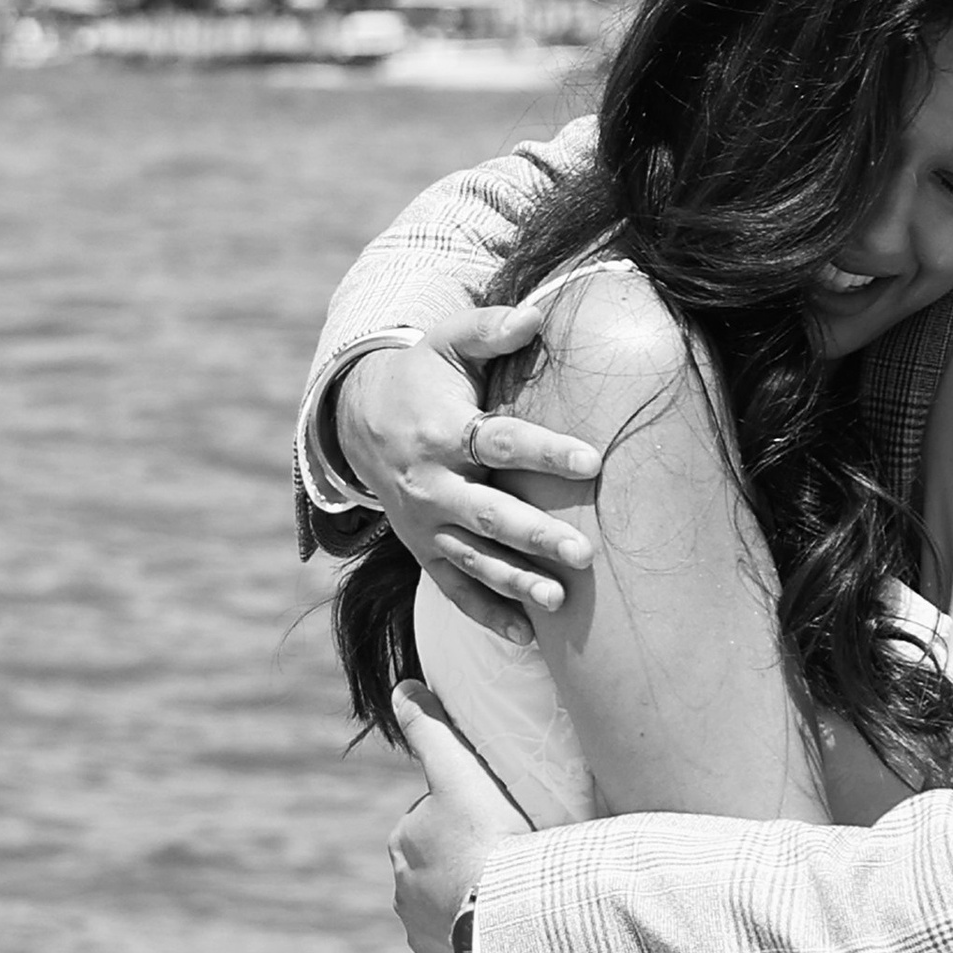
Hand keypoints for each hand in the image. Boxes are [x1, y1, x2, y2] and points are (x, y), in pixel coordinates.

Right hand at [335, 311, 601, 641]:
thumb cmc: (422, 377)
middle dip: (535, 535)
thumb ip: (489, 328)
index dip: (545, 451)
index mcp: (441, 431)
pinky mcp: (423, 551)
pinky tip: (526, 636)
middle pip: (487, 514)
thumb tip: (536, 315)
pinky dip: (486, 614)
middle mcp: (430, 484)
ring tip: (560, 601)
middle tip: (584, 552)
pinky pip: (453, 588)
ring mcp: (424, 524)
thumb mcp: (445, 343)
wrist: (359, 420)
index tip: (593, 461)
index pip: (499, 443)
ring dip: (514, 582)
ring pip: (472, 559)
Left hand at [389, 681, 532, 952]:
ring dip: (471, 902)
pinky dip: (477, 941)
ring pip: (447, 909)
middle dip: (464, 862)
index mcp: (403, 844)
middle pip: (438, 867)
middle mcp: (402, 892)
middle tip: (511, 858)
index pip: (431, 822)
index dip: (465, 817)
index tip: (499, 823)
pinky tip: (503, 933)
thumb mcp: (458, 771)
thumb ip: (430, 728)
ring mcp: (422, 935)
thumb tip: (403, 687)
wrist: (508, 917)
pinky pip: (460, 951)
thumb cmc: (487, 839)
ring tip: (512, 898)